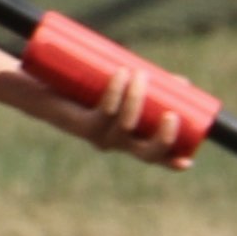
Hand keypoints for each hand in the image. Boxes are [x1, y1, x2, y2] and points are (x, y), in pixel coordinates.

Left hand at [82, 63, 210, 169]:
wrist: (48, 88)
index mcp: (130, 139)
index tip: (188, 161)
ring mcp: (100, 136)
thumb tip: (183, 84)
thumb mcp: (127, 88)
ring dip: (136, 99)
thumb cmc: (92, 87)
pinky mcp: (83, 124)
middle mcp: (116, 143)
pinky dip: (116, 91)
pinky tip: (120, 73)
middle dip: (162, 138)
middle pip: (145, 154)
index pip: (154, 157)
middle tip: (172, 115)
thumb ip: (153, 87)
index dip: (171, 162)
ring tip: (140, 73)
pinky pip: (104, 111)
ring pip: (125, 125)